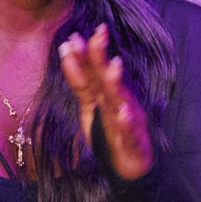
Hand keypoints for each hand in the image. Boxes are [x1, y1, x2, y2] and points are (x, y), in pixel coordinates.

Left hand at [60, 24, 153, 179]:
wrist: (129, 166)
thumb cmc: (109, 131)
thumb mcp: (89, 105)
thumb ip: (79, 79)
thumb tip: (66, 48)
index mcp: (106, 95)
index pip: (92, 72)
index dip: (85, 55)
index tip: (74, 35)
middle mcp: (117, 103)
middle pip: (107, 79)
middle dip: (102, 58)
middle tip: (98, 35)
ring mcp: (127, 122)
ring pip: (121, 102)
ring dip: (117, 84)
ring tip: (114, 66)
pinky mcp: (133, 142)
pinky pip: (130, 132)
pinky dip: (128, 123)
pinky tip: (125, 113)